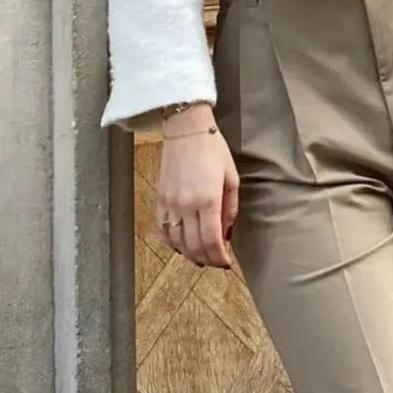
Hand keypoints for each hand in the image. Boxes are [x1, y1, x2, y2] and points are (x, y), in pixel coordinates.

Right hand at [155, 102, 239, 268]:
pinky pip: (162, 229)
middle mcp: (186, 204)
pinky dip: (171, 243)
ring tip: (201, 257)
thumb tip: (227, 233)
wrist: (186, 129)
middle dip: (207, 259)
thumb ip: (230, 209)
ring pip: (176, 242)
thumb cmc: (213, 149)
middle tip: (216, 262)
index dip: (219, 258)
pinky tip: (180, 246)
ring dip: (190, 254)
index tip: (226, 263)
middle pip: (194, 246)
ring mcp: (170, 203)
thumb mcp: (231, 177)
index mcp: (208, 199)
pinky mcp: (160, 199)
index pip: (212, 241)